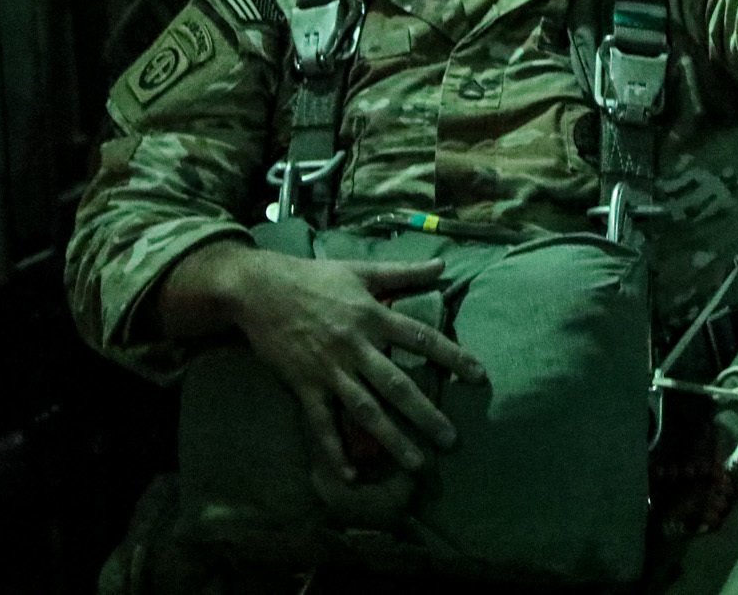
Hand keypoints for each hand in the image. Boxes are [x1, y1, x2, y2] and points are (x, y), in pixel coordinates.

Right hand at [210, 249, 486, 482]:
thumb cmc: (313, 277)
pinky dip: (334, 449)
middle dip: (425, 414)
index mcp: (372, 316)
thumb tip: (443, 264)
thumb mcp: (360, 270)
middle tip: (451, 440)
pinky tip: (350, 474)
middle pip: (397, 384)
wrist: (258, 289)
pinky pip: (321, 423)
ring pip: (365, 409)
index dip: (452, 356)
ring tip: (416, 464)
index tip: (478, 376)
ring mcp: (329, 369)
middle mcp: (355, 346)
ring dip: (391, 438)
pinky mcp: (304, 385)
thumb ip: (403, 272)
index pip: (421, 338)